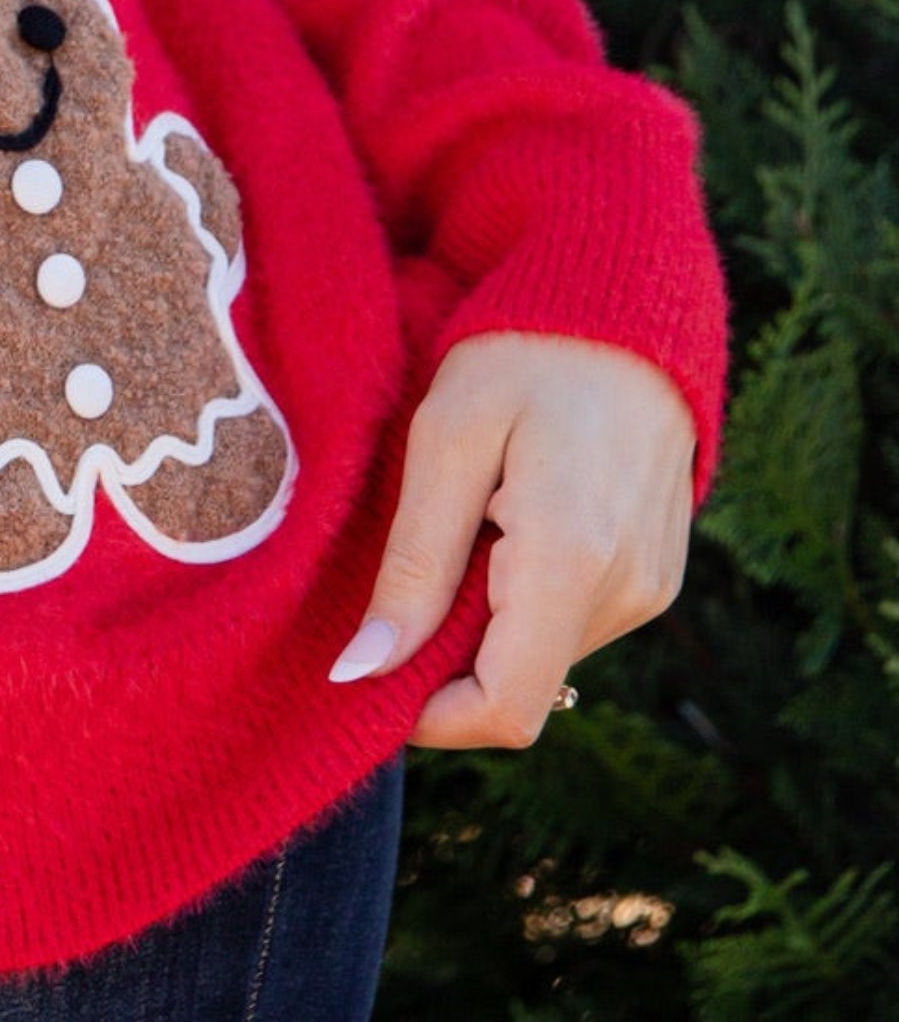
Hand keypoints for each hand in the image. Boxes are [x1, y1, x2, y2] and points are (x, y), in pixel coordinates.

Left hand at [331, 331, 694, 748]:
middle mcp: (627, 591)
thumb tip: (363, 673)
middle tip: (406, 571)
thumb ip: (412, 565)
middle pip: (518, 683)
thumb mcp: (446, 439)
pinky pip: (575, 621)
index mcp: (571, 560)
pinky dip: (526, 598)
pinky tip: (509, 520)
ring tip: (470, 521)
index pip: (505, 709)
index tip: (371, 671)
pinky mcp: (658, 576)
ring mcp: (652, 587)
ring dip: (488, 620)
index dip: (429, 717)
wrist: (626, 304)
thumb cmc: (524, 353)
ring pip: (543, 654)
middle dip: (448, 658)